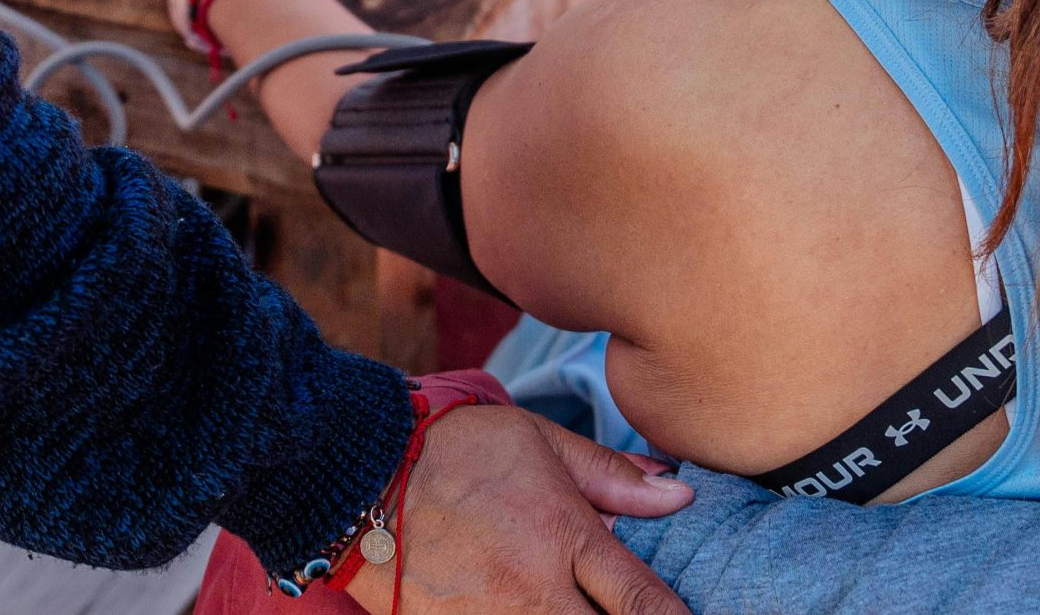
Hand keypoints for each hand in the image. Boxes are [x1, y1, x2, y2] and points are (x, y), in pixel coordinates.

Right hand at [357, 407, 692, 614]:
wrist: (362, 473)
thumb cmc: (455, 449)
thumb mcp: (540, 442)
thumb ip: (611, 476)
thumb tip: (677, 494)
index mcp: (563, 537)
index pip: (642, 602)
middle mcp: (534, 591)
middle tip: (625, 609)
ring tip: (570, 605)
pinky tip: (531, 608)